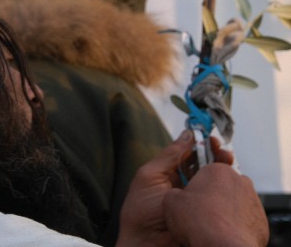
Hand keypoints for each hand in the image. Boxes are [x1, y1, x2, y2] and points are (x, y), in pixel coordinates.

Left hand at [116, 130, 233, 246]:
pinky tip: (228, 178)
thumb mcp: (149, 177)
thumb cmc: (141, 214)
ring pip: (215, 178)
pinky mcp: (209, 212)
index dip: (198, 143)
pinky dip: (227, 186)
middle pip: (204, 164)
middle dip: (213, 152)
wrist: (149, 246)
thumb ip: (169, 155)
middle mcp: (184, 185)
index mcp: (168, 175)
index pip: (187, 154)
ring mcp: (198, 198)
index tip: (206, 134)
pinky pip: (221, 197)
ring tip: (226, 158)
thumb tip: (187, 134)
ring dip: (222, 166)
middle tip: (220, 146)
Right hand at [164, 163, 268, 246]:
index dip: (195, 183)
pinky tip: (222, 233)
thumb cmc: (199, 222)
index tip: (189, 195)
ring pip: (234, 201)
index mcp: (217, 170)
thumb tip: (177, 196)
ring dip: (224, 209)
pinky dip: (235, 224)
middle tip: (199, 210)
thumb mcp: (171, 201)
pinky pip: (244, 219)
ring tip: (210, 224)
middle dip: (212, 195)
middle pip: (221, 184)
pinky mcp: (261, 221)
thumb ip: (175, 192)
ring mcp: (253, 201)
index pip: (205, 170)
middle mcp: (239, 181)